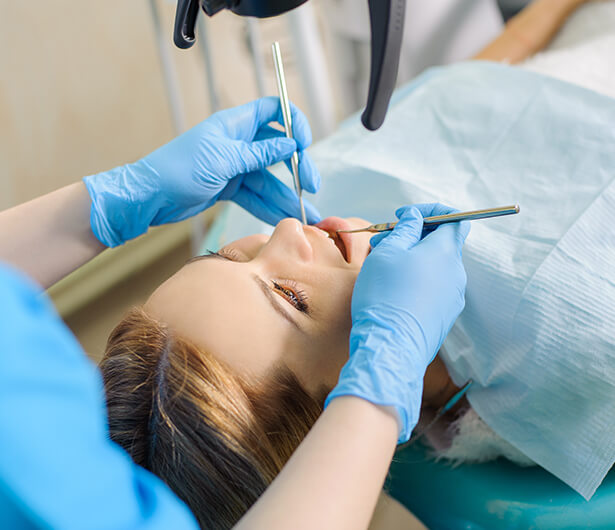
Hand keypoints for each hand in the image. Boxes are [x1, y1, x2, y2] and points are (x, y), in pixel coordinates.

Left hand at [84, 98, 320, 246]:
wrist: (150, 196)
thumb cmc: (178, 169)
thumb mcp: (224, 160)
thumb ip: (259, 154)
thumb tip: (291, 144)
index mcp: (235, 125)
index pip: (273, 111)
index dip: (293, 122)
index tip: (306, 143)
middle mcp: (238, 143)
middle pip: (278, 150)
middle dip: (297, 168)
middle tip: (311, 187)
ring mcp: (235, 166)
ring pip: (269, 179)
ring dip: (287, 195)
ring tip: (306, 215)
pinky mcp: (229, 187)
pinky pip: (256, 196)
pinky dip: (269, 206)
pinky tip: (284, 217)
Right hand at [325, 204, 469, 441]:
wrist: (390, 346)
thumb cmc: (385, 294)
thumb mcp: (388, 252)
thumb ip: (405, 229)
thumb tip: (416, 218)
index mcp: (445, 252)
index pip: (454, 219)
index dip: (430, 212)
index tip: (405, 216)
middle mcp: (456, 273)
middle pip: (441, 244)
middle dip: (413, 236)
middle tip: (383, 241)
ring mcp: (453, 297)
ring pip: (435, 267)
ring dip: (412, 259)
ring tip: (382, 267)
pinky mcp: (444, 316)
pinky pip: (433, 289)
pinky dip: (416, 280)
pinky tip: (392, 290)